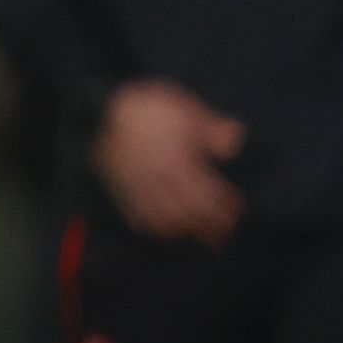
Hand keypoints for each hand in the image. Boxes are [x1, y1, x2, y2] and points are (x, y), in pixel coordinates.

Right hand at [96, 81, 243, 242]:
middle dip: (208, 225)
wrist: (105, 107)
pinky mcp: (120, 188)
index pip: (207, 190)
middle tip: (224, 236)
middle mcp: (158, 177)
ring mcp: (138, 185)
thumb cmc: (153, 106)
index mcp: (179, 159)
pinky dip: (153, 226)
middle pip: (188, 210)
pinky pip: (136, 215)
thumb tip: (233, 148)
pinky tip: (164, 231)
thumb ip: (213, 129)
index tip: (237, 212)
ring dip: (184, 229)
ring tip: (198, 235)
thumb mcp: (190, 109)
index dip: (224, 205)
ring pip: (163, 217)